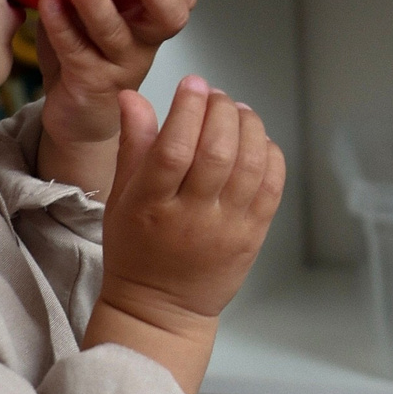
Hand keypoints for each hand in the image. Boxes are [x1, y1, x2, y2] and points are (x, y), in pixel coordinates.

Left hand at [34, 0, 196, 196]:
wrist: (74, 111)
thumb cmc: (84, 51)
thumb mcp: (97, 10)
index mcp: (150, 18)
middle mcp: (145, 42)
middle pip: (169, 15)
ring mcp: (120, 65)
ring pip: (115, 32)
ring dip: (94, 0)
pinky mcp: (90, 83)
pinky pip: (76, 51)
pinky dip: (60, 24)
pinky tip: (47, 2)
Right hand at [86, 76, 285, 393]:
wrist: (162, 308)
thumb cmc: (136, 249)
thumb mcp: (120, 197)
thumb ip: (133, 144)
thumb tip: (134, 97)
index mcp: (151, 205)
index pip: (173, 149)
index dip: (187, 110)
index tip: (191, 85)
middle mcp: (192, 216)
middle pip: (216, 152)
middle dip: (220, 111)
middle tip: (215, 97)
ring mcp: (227, 227)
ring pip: (249, 165)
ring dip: (249, 127)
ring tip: (238, 112)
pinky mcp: (253, 235)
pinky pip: (272, 186)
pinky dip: (270, 154)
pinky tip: (257, 141)